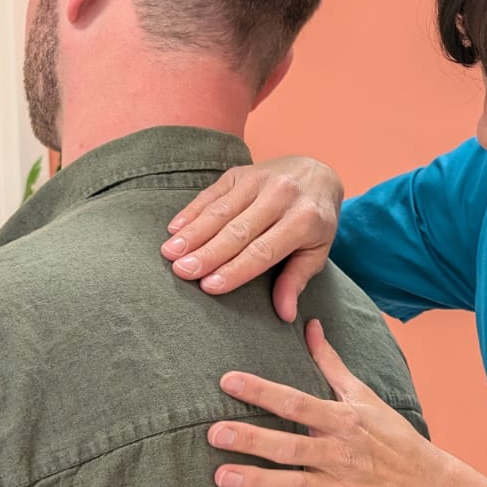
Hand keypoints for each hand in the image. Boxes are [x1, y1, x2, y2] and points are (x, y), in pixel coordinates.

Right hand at [161, 158, 343, 321]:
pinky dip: (191, 211)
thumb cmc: (315, 220)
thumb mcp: (317, 250)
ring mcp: (258, 180)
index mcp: (304, 220)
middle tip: (181, 271)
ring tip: (169, 253)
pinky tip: (174, 229)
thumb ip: (297, 279)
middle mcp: (281, 196)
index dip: (235, 269)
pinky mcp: (240, 172)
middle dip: (207, 253)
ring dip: (192, 233)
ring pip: (221, 211)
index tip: (209, 286)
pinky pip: (212, 193)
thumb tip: (285, 314)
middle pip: (237, 230)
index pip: (263, 250)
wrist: (317, 172)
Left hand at [208, 320, 449, 486]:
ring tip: (222, 478)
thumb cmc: (389, 435)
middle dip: (252, 440)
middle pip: (289, 446)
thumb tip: (310, 326)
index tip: (228, 381)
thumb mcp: (364, 395)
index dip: (263, 392)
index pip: (297, 402)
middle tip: (214, 433)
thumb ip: (330, 362)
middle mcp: (338, 455)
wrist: (425, 482)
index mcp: (342, 421)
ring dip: (257, 485)